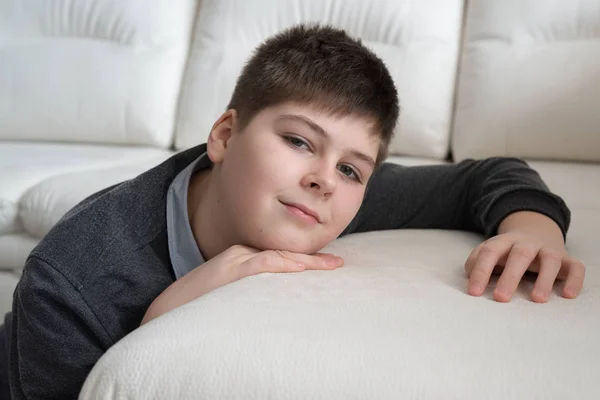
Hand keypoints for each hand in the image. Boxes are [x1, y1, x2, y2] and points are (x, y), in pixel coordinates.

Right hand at [142, 245, 343, 324]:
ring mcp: (235, 260)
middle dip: (312, 259)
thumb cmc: (198, 307)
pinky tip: (301, 268)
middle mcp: (240, 254)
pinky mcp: (229, 270)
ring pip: (278, 256)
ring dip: (306, 262)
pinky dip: (283, 265)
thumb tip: (276, 303)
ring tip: (331, 265)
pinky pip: (262, 264)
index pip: (279, 255)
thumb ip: (251, 291)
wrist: (165, 311)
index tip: (327, 265)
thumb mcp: (230, 295)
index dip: (305, 260)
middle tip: (338, 264)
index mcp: (241, 258)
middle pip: (284, 253)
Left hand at [464, 232, 584, 302]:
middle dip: (510, 277)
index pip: (490, 252)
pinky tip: (567, 295)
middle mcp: (527, 243)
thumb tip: (470, 277)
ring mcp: (548, 250)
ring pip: (550, 260)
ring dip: (544, 279)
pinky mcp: (567, 259)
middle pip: (520, 255)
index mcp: (504, 241)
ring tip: (537, 299)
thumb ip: (477, 262)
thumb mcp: (491, 252)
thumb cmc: (507, 251)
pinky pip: (576, 267)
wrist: (535, 232)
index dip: (481, 271)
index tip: (474, 292)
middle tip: (500, 298)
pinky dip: (574, 279)